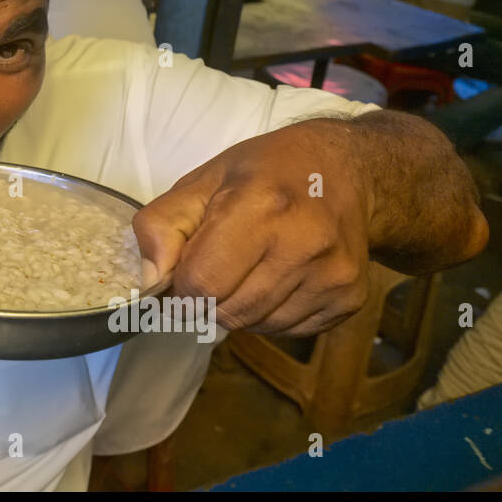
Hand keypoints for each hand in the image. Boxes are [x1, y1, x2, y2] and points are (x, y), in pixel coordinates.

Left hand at [132, 121, 371, 336]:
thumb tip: (152, 279)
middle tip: (218, 264)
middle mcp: (303, 244)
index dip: (182, 282)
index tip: (186, 265)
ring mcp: (333, 276)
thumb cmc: (265, 171)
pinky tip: (278, 276)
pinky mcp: (350, 299)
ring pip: (255, 325)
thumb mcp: (202, 180)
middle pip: (226, 311)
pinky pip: (287, 330)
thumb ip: (162, 225)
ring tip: (250, 266)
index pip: (200, 283)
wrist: (347, 170)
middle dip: (208, 297)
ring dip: (237, 307)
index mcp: (261, 207)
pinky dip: (269, 313)